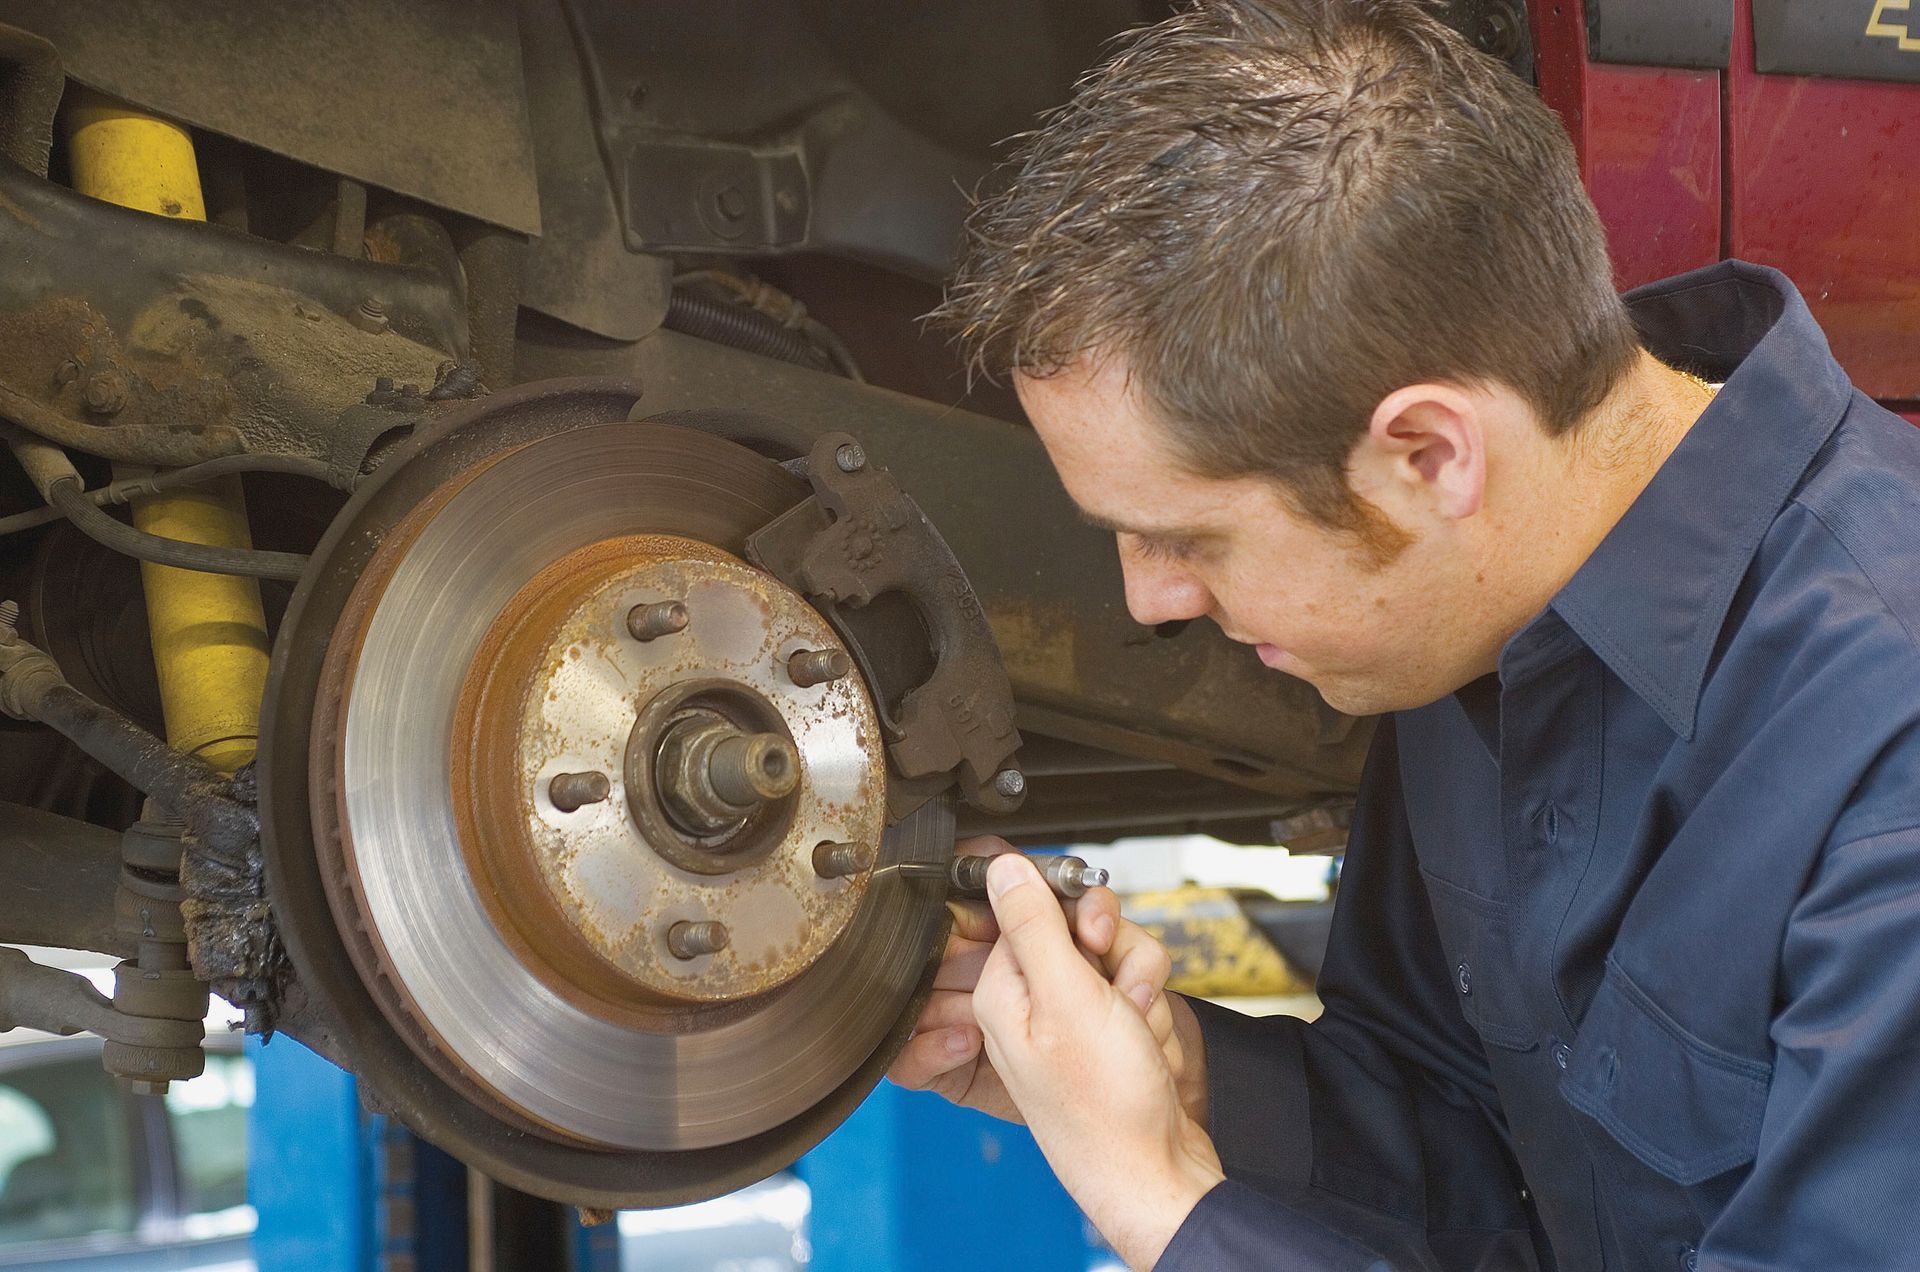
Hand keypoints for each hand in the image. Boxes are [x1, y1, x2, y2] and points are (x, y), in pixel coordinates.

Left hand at [887, 837, 1176, 1123]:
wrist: (1156, 1172)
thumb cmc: (1105, 1102)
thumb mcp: (1067, 999)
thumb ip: (1032, 927)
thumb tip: (1000, 866)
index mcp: (1003, 992)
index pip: (1031, 911)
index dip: (1073, 914)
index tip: (1094, 935)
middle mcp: (1033, 1003)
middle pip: (1081, 929)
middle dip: (1118, 954)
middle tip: (1122, 986)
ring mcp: (1074, 1020)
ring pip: (1119, 957)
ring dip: (1143, 986)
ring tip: (1139, 1031)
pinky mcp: (1110, 1034)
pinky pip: (1139, 993)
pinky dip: (1155, 1016)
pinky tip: (1150, 1051)